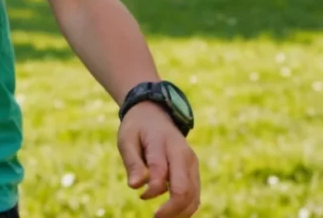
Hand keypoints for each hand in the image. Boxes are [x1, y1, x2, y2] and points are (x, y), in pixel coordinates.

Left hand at [118, 102, 199, 216]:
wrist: (154, 115)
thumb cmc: (137, 129)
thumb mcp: (127, 140)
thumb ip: (132, 163)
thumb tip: (135, 186)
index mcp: (165, 144)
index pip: (161, 173)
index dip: (151, 191)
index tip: (141, 196)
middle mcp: (184, 155)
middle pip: (184, 190)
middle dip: (170, 210)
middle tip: (155, 217)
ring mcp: (192, 164)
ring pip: (193, 196)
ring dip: (179, 213)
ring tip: (162, 217)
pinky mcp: (194, 171)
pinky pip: (195, 195)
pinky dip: (186, 208)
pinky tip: (172, 213)